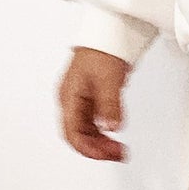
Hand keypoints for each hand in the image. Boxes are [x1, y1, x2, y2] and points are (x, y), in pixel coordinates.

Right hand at [58, 47, 131, 161]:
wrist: (110, 34)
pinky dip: (105, 131)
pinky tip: (116, 136)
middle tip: (118, 155)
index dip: (88, 148)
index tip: (105, 155)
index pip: (72, 133)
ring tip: (119, 149)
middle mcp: (72, 101)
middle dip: (97, 148)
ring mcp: (83, 100)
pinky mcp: (94, 98)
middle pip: (79, 134)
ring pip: (88, 130)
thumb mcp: (108, 80)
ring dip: (102, 142)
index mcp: (69, 98)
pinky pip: (96, 121)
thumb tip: (111, 127)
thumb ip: (109, 105)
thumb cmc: (102, 51)